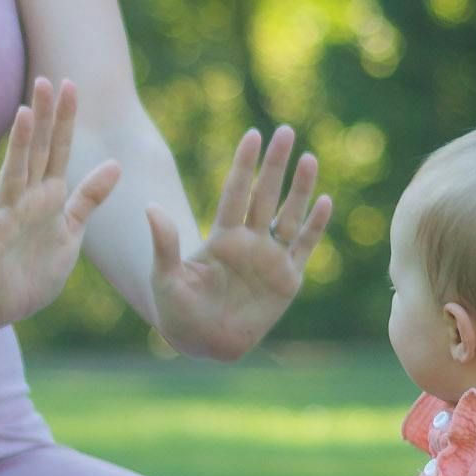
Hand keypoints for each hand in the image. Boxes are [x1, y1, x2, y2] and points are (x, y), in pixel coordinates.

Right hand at [0, 77, 119, 328]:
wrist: (7, 307)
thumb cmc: (38, 267)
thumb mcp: (71, 230)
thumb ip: (90, 197)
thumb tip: (117, 164)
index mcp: (48, 196)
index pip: (59, 150)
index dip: (65, 120)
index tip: (71, 84)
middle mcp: (26, 200)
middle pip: (37, 153)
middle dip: (43, 119)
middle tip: (45, 81)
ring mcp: (4, 217)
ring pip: (14, 174)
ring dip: (19, 145)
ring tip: (24, 112)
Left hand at [147, 126, 331, 362]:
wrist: (203, 344)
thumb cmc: (177, 312)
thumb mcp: (165, 277)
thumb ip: (164, 243)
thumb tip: (150, 207)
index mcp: (221, 238)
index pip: (235, 192)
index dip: (243, 164)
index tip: (252, 135)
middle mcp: (248, 242)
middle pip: (265, 195)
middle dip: (275, 165)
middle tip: (285, 131)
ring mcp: (270, 259)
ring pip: (289, 216)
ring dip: (299, 189)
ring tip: (308, 158)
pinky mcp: (287, 280)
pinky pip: (304, 247)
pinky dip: (315, 225)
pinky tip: (325, 200)